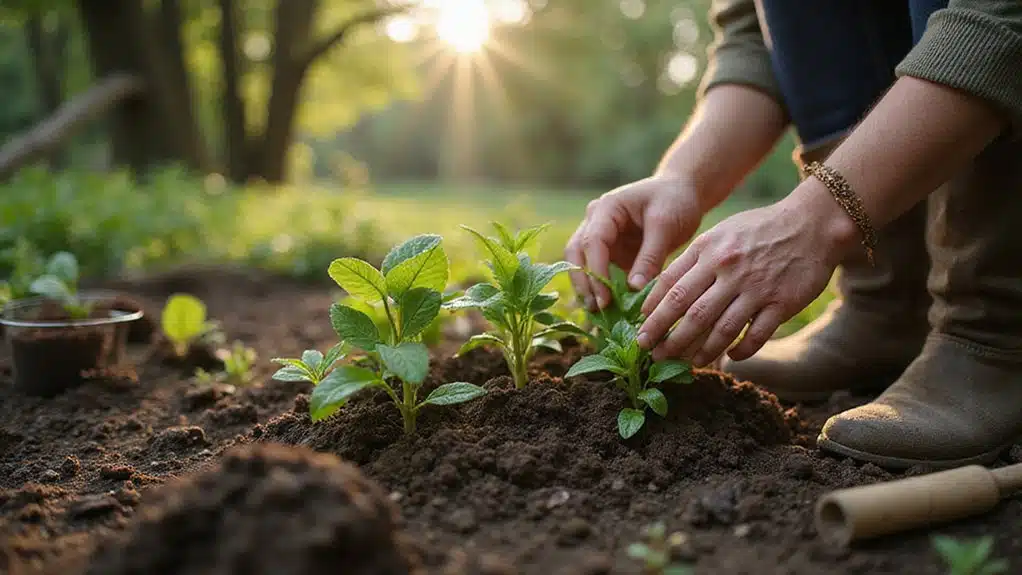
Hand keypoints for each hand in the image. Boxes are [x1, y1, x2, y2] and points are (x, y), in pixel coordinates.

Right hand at [565, 173, 702, 309]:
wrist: (682, 193)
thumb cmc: (675, 201)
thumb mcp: (665, 225)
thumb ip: (650, 256)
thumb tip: (634, 288)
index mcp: (606, 209)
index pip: (592, 242)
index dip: (596, 272)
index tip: (605, 298)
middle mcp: (596, 222)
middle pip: (576, 254)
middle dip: (583, 282)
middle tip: (596, 308)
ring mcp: (601, 237)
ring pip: (582, 264)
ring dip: (588, 288)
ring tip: (598, 314)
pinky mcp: (611, 252)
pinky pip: (599, 272)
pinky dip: (601, 290)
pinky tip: (608, 310)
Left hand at [636, 182, 859, 366]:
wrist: (812, 223)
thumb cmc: (759, 229)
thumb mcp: (720, 233)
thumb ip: (694, 259)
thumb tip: (663, 289)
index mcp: (709, 250)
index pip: (671, 285)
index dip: (653, 311)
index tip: (641, 329)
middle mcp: (728, 268)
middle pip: (690, 311)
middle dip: (666, 336)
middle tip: (652, 354)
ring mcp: (755, 287)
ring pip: (720, 329)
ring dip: (700, 351)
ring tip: (686, 363)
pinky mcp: (781, 303)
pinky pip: (755, 336)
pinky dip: (740, 351)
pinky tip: (730, 357)